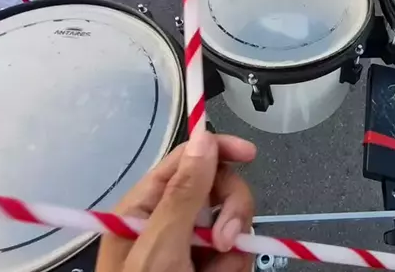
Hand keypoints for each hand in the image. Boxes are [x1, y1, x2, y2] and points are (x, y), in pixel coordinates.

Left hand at [95, 132, 256, 271]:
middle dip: (230, 212)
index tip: (250, 155)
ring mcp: (191, 247)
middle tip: (224, 243)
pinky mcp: (210, 267)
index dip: (218, 149)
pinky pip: (237, 254)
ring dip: (233, 250)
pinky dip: (234, 268)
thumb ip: (184, 194)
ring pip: (233, 223)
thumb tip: (203, 136)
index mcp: (144, 207)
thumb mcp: (159, 249)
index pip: (186, 159)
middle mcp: (169, 221)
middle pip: (218, 188)